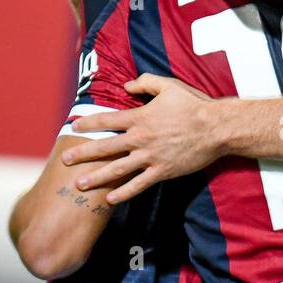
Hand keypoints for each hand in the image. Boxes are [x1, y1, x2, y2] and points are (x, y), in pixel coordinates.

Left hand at [61, 74, 221, 203]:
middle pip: (105, 147)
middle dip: (83, 154)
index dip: (88, 123)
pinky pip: (139, 184)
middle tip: (65, 160)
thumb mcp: (169, 86)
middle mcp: (141, 139)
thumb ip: (145, 83)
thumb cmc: (194, 105)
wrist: (216, 128)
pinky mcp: (163, 171)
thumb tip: (126, 85)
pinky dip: (124, 193)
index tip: (74, 126)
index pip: (107, 121)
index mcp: (140, 117)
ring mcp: (151, 157)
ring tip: (79, 185)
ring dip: (97, 178)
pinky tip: (110, 199)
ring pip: (117, 170)